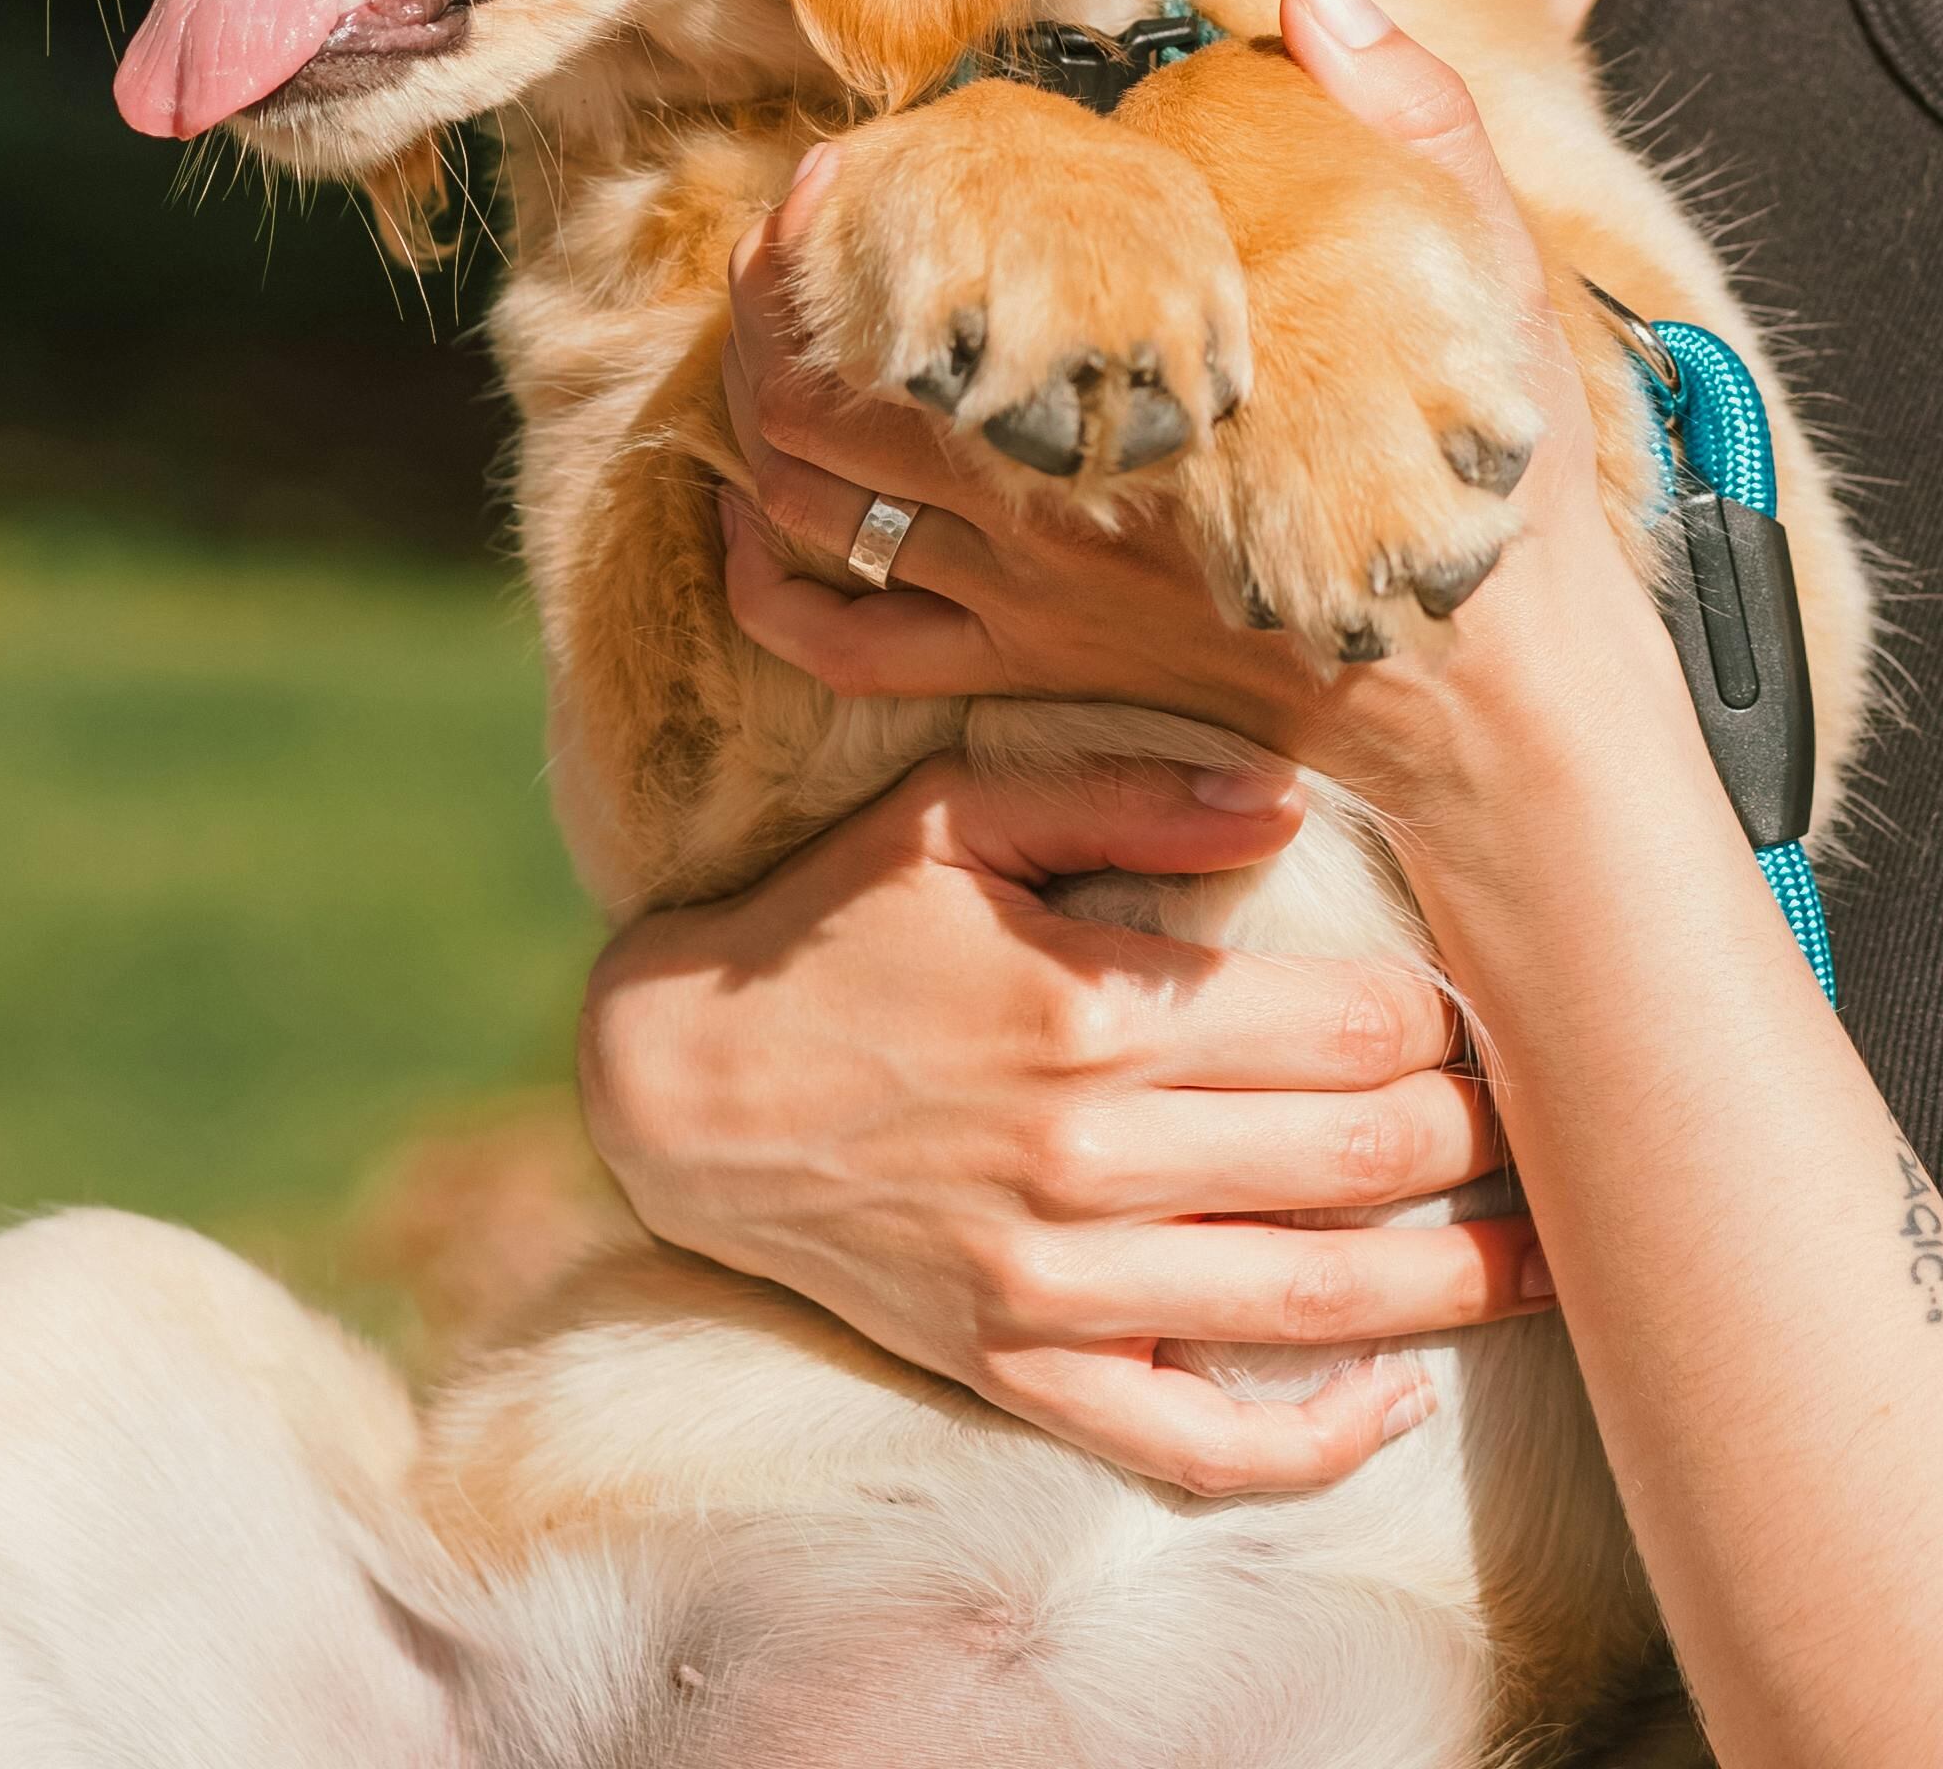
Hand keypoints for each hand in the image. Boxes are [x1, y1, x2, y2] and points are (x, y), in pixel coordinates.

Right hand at [580, 742, 1546, 1494]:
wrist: (680, 1087)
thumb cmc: (828, 929)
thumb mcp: (952, 812)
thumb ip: (1126, 797)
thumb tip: (1289, 798)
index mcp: (1091, 1008)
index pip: (1340, 1026)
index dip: (1446, 1017)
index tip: (1503, 1000)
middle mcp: (1090, 1154)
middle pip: (1357, 1159)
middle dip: (1480, 1139)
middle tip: (1554, 1119)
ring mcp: (1059, 1281)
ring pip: (1314, 1300)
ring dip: (1458, 1284)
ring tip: (1551, 1260)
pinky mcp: (1023, 1367)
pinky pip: (1197, 1438)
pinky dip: (1313, 1436)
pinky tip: (1394, 1393)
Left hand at [715, 0, 1672, 825]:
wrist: (1506, 704)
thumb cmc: (1495, 486)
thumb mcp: (1491, 273)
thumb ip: (1412, 114)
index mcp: (1129, 391)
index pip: (922, 297)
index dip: (838, 227)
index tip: (831, 166)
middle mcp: (1044, 499)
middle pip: (816, 403)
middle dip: (763, 311)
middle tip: (774, 237)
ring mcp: (1027, 597)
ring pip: (810, 512)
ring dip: (751, 420)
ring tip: (755, 338)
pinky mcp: (1037, 671)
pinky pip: (852, 652)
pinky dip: (771, 587)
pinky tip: (753, 524)